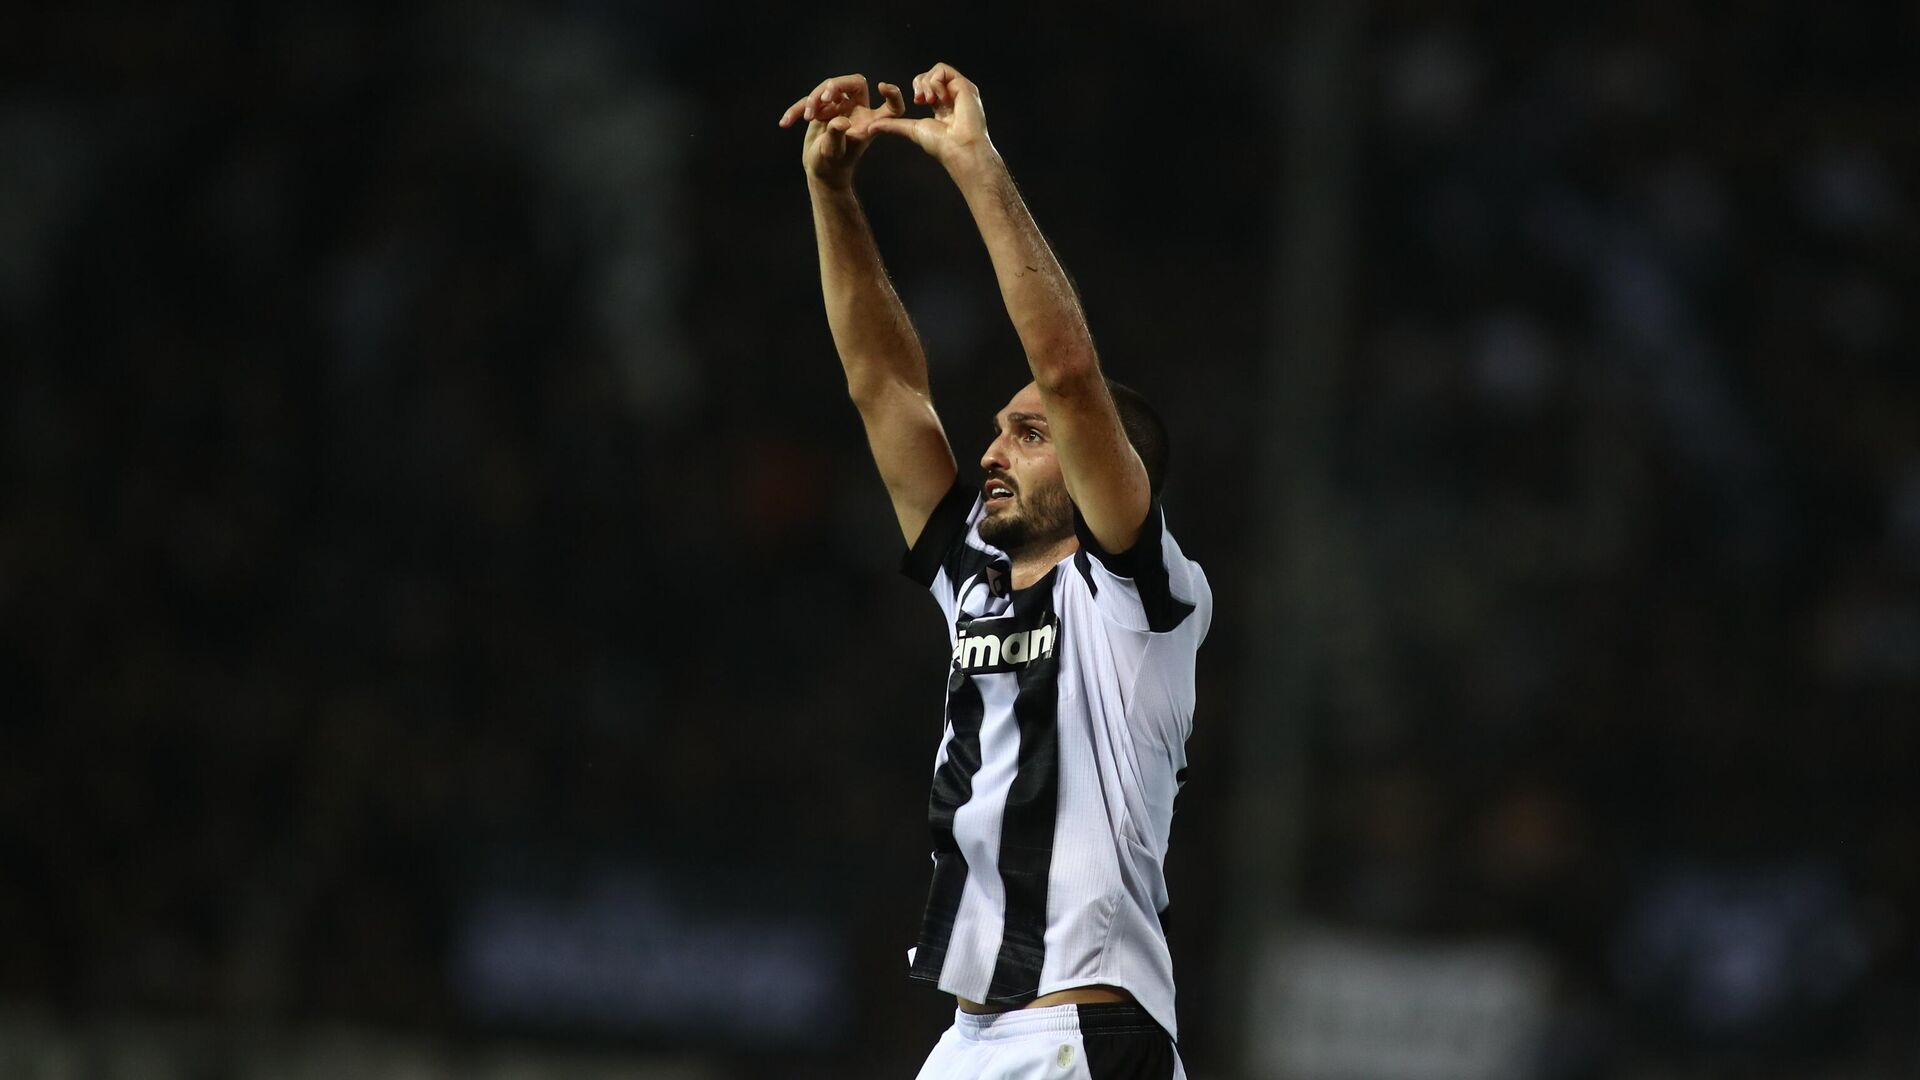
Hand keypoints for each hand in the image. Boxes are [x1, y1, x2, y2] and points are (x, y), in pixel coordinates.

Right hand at [778, 74, 907, 189]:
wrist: (820, 170)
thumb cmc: (832, 165)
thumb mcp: (834, 152)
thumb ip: (837, 135)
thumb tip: (841, 121)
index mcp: (869, 122)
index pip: (890, 107)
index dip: (892, 95)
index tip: (882, 87)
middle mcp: (857, 111)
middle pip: (854, 83)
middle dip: (837, 85)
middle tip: (823, 97)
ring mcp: (840, 107)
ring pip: (828, 88)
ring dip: (814, 99)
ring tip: (807, 118)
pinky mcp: (823, 109)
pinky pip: (809, 101)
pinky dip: (797, 110)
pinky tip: (786, 123)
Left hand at [866, 63, 996, 174]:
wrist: (958, 148)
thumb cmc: (941, 144)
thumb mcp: (912, 130)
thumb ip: (893, 126)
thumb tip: (870, 128)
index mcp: (942, 106)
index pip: (927, 85)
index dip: (918, 87)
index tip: (916, 102)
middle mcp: (952, 96)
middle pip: (931, 74)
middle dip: (920, 83)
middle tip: (920, 100)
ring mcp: (959, 90)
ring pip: (938, 70)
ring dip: (927, 83)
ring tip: (930, 101)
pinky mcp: (965, 86)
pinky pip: (944, 70)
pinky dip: (936, 82)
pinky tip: (940, 98)